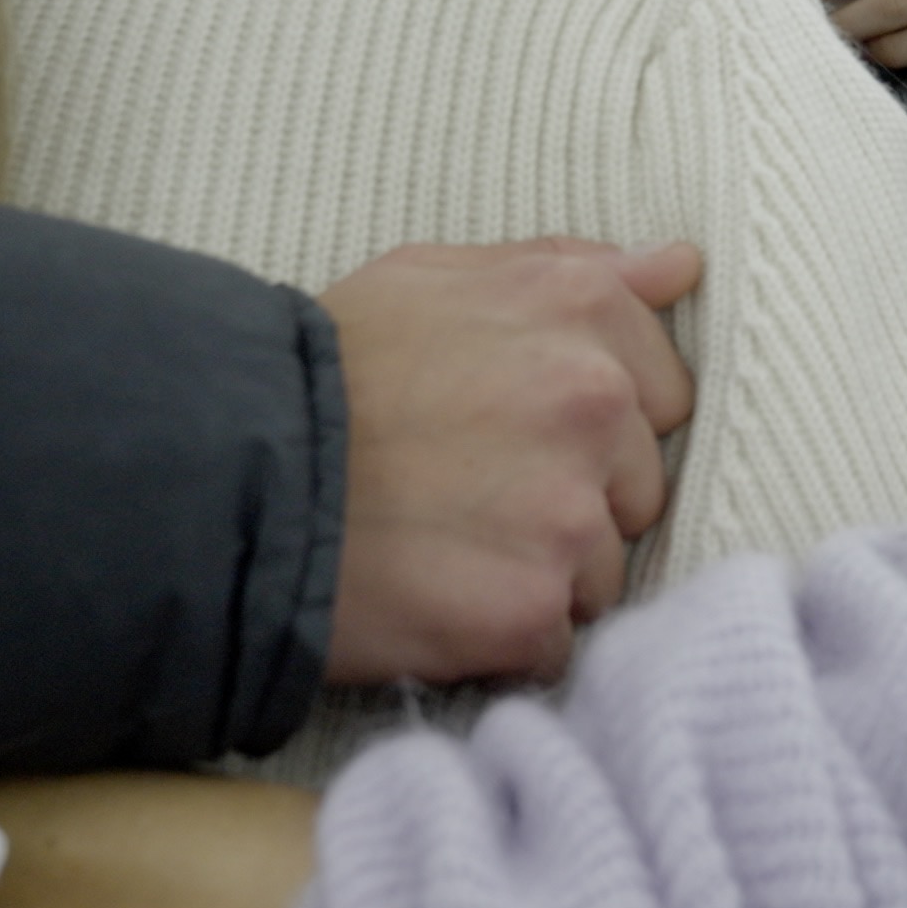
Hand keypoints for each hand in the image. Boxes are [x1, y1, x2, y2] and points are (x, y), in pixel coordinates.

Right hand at [318, 239, 698, 684]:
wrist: (226, 474)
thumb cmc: (325, 371)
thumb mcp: (436, 278)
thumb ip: (569, 269)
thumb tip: (680, 266)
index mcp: (583, 310)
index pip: (663, 396)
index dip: (596, 428)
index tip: (517, 435)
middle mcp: (595, 402)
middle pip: (640, 488)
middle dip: (576, 501)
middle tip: (472, 496)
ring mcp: (570, 512)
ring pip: (603, 570)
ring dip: (541, 574)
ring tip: (448, 548)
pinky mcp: (530, 609)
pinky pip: (558, 641)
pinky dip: (506, 638)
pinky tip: (439, 600)